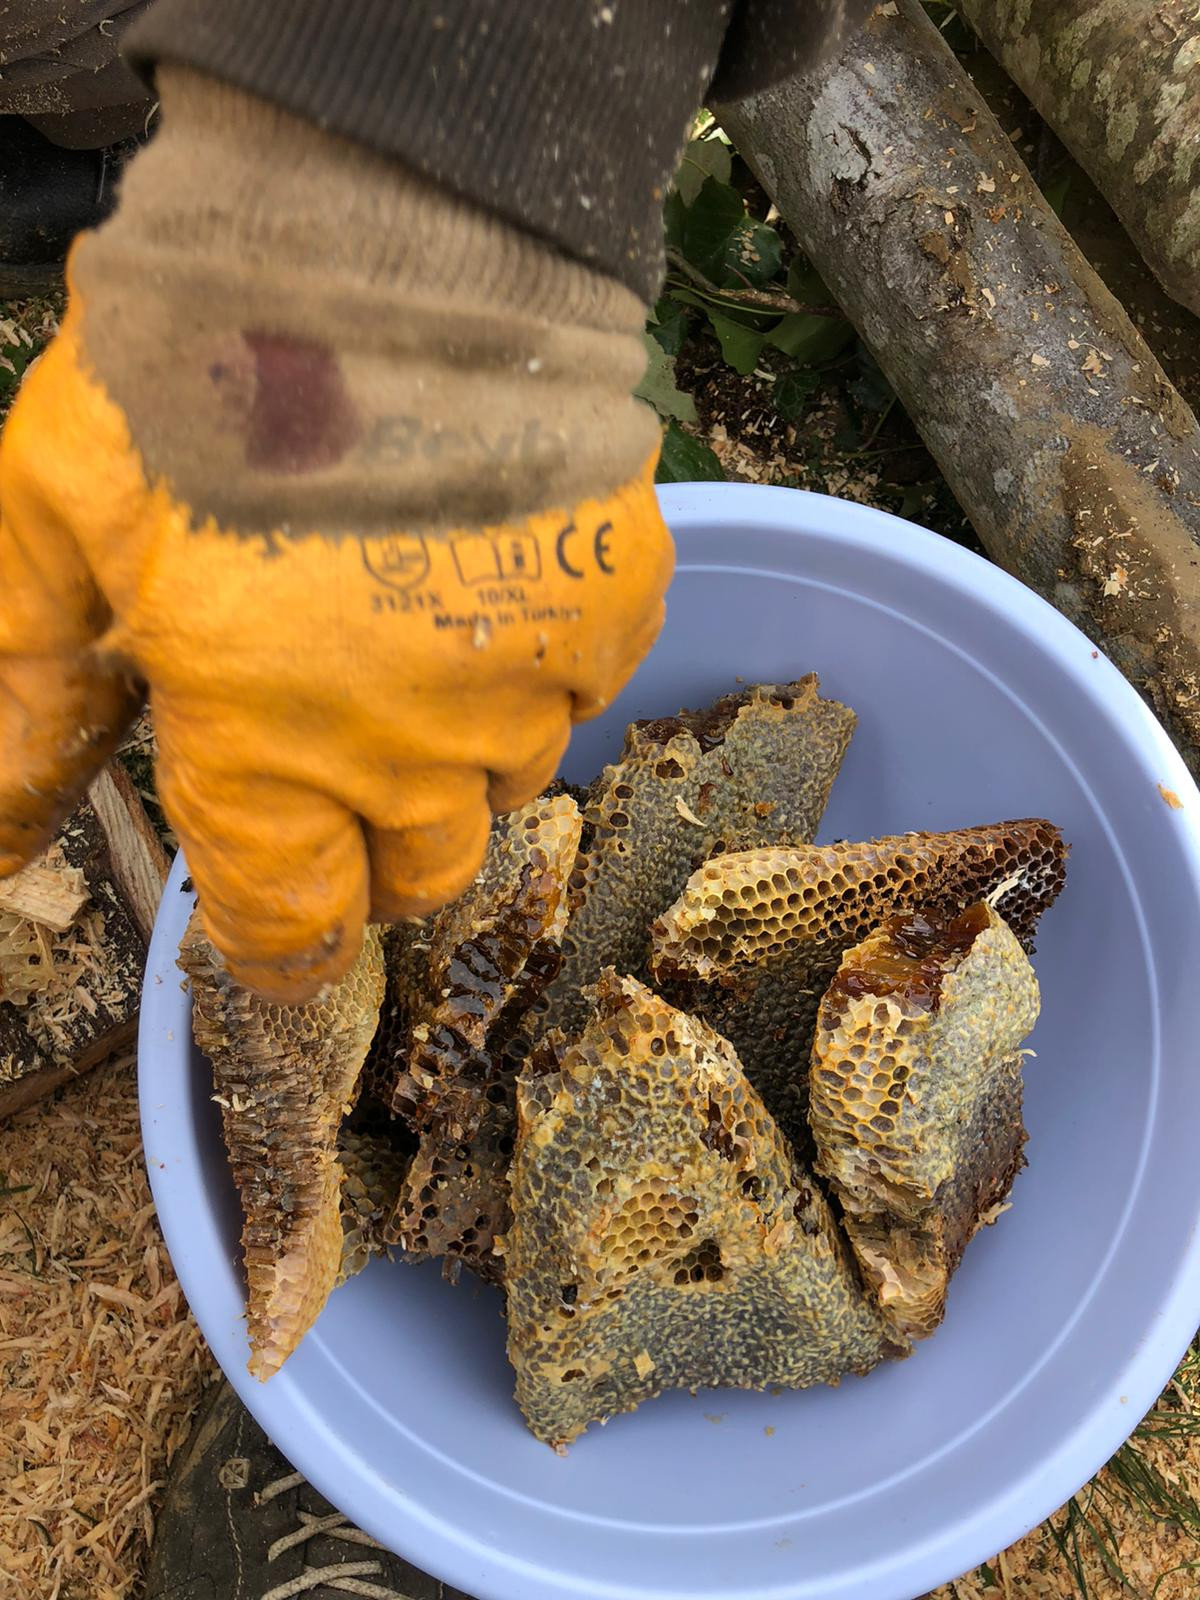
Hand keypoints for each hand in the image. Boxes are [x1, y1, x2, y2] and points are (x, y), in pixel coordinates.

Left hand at [0, 68, 671, 1000]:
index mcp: (263, 750)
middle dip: (370, 844)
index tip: (284, 916)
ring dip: (457, 749)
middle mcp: (408, 754)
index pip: (293, 923)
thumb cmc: (185, 375)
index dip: (285, 939)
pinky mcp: (611, 609)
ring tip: (413, 641)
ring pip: (503, 785)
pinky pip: (582, 692)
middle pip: (417, 874)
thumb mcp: (49, 528)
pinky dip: (539, 664)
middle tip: (335, 747)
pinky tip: (492, 582)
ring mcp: (524, 686)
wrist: (377, 236)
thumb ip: (24, 702)